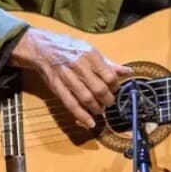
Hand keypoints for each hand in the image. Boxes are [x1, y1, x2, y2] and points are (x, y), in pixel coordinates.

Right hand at [11, 28, 131, 128]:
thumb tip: (128, 72)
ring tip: (100, 110)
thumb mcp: (90, 51)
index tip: (115, 90)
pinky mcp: (56, 87)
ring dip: (96, 108)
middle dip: (107, 100)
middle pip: (99, 88)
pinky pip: (70, 103)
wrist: (42, 48)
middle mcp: (79, 65)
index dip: (115, 86)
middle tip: (109, 103)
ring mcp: (67, 77)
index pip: (109, 76)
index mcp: (90, 55)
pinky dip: (81, 115)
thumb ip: (108, 64)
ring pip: (86, 98)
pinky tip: (90, 123)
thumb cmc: (70, 48)